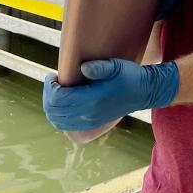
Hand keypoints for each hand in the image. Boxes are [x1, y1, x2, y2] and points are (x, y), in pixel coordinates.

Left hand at [43, 58, 178, 131]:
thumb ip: (100, 67)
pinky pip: (66, 125)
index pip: (59, 99)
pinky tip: (62, 105)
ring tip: (55, 92)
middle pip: (54, 111)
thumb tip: (82, 67)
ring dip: (51, 107)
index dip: (50, 87)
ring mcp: (90, 121)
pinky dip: (58, 116)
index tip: (53, 75)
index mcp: (92, 100)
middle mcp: (89, 114)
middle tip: (52, 82)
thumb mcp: (117, 66)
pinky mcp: (92, 124)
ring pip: (58, 120)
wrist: (145, 92)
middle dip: (48, 96)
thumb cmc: (130, 76)